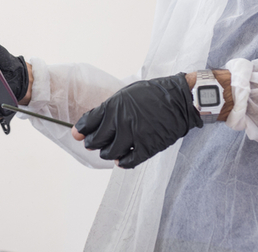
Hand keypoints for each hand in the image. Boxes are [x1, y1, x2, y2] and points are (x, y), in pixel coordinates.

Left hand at [72, 73, 201, 168]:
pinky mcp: (147, 147)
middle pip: (96, 140)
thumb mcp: (126, 94)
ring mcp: (133, 135)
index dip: (81, 131)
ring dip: (106, 154)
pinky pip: (128, 161)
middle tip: (92, 144)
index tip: (78, 135)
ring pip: (109, 153)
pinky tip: (121, 159)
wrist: (179, 99)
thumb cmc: (152, 94)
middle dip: (91, 143)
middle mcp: (120, 121)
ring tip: (109, 151)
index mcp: (113, 106)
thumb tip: (95, 120)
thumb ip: (110, 107)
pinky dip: (122, 163)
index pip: (89, 122)